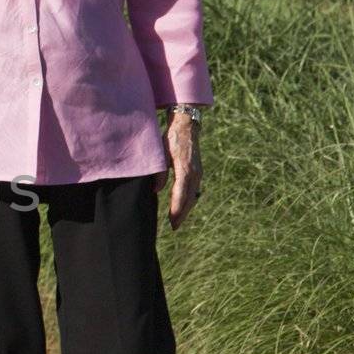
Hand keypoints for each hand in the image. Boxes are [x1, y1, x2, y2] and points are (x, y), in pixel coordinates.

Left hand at [154, 113, 202, 229]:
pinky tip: (182, 207)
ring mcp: (198, 173)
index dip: (177, 208)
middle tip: (174, 227)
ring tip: (177, 220)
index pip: (181, 193)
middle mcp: (194, 173)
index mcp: (185, 169)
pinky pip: (193, 190)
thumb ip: (159, 172)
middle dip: (182, 213)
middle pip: (189, 198)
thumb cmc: (171, 139)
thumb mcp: (161, 154)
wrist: (186, 127)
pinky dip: (188, 200)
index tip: (172, 220)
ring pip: (192, 196)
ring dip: (185, 209)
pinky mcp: (197, 172)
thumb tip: (156, 191)